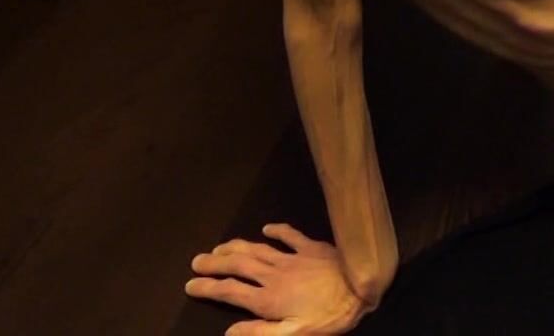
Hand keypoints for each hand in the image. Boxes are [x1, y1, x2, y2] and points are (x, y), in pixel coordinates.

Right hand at [186, 223, 368, 334]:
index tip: (190, 285)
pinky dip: (277, 230)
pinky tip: (267, 227)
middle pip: (237, 265)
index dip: (207, 288)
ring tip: (219, 247)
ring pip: (257, 248)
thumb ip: (260, 333)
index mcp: (268, 299)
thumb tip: (228, 331)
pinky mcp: (312, 247)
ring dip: (235, 246)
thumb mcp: (294, 335)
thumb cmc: (330, 316)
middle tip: (196, 261)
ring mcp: (293, 258)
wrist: (364, 288)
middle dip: (214, 263)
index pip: (229, 291)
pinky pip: (291, 235)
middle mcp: (274, 275)